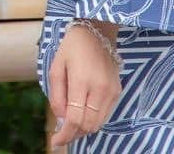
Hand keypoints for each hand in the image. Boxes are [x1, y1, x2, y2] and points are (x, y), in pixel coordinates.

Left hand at [48, 21, 121, 147]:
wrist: (97, 31)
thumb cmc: (71, 47)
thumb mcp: (56, 66)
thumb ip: (56, 95)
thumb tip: (60, 119)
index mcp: (81, 80)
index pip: (75, 118)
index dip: (64, 134)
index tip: (55, 142)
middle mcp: (100, 88)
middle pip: (88, 125)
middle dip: (73, 133)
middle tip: (61, 132)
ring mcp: (111, 91)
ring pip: (98, 123)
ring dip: (84, 128)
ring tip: (71, 123)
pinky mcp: (117, 91)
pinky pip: (105, 114)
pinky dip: (93, 119)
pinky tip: (83, 113)